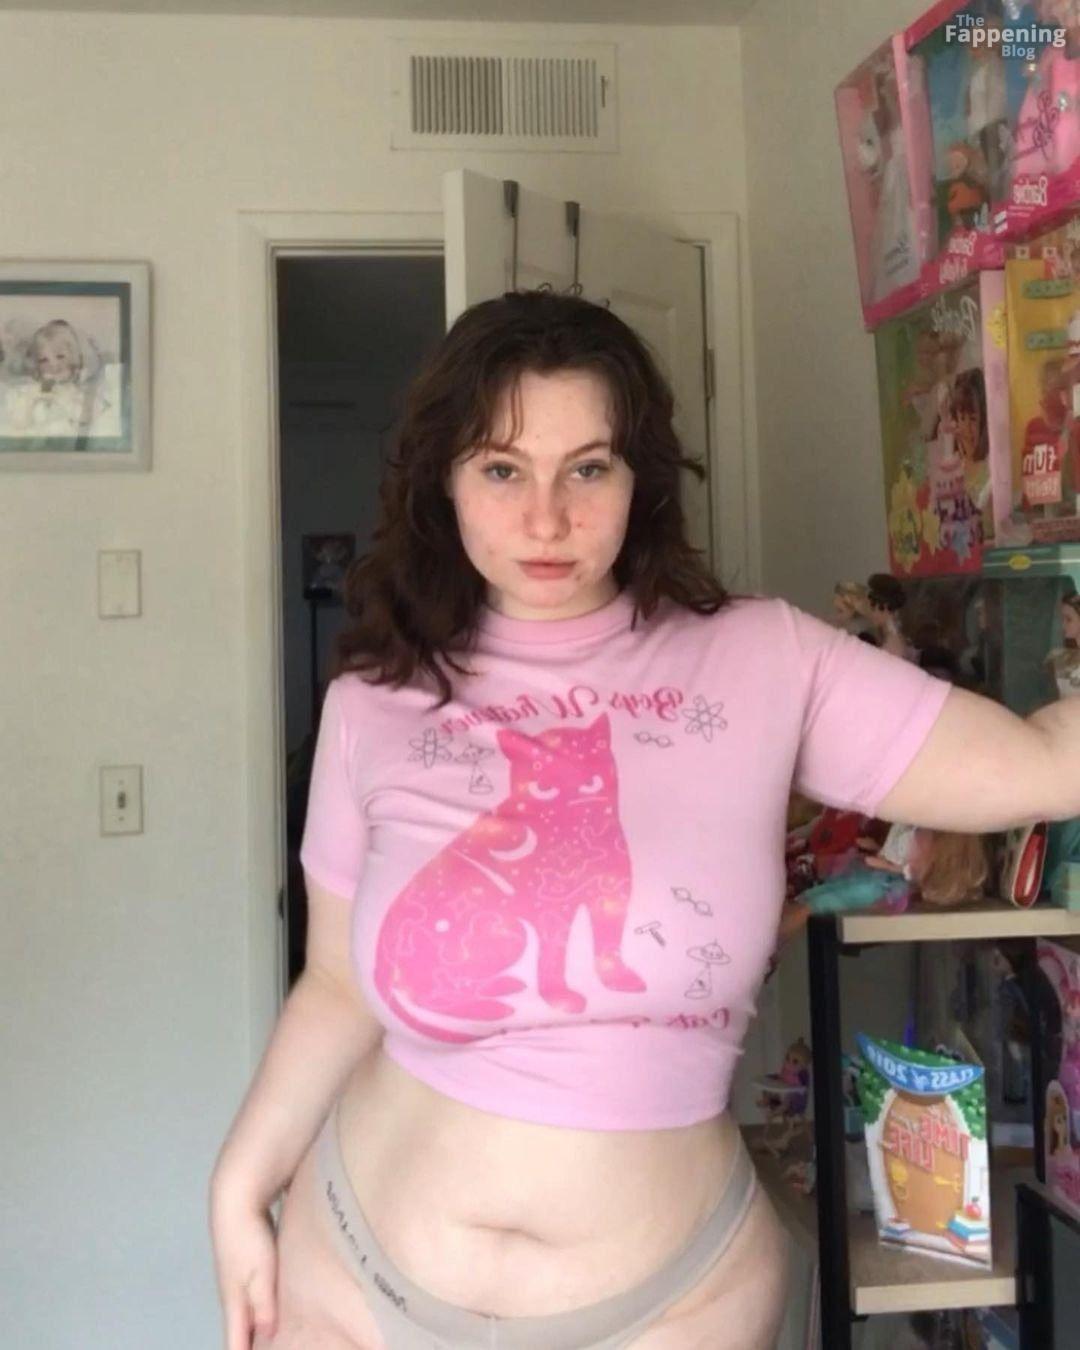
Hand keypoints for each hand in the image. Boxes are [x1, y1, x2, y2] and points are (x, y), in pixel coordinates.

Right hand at [209, 1184, 278, 1348]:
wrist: (236, 1198)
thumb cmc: (249, 1239)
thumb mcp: (260, 1275)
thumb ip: (264, 1306)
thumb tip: (267, 1338)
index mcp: (234, 1301)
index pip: (235, 1340)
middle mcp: (233, 1292)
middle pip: (240, 1328)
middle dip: (250, 1344)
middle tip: (272, 1349)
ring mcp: (238, 1274)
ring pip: (248, 1309)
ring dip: (256, 1326)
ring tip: (274, 1338)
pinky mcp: (248, 1259)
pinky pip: (255, 1291)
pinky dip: (263, 1304)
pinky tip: (276, 1303)